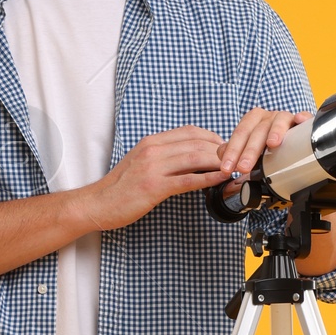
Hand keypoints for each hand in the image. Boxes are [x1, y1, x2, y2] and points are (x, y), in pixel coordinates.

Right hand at [89, 127, 231, 227]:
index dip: (213, 138)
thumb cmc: (121, 187)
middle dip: (221, 150)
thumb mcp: (142, 162)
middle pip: (197, 142)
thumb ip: (164, 156)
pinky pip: (187, 180)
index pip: (190, 132)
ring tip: (234, 169)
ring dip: (219, 162)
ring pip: (195, 158)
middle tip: (237, 159)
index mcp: (151, 142)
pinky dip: (208, 178)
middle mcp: (153, 149)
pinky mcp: (154, 187)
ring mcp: (153, 167)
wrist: (98, 203)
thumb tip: (190, 158)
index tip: (226, 147)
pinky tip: (221, 180)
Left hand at [218, 107, 315, 183]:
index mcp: (252, 120)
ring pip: (279, 121)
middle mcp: (268, 117)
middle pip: (257, 131)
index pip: (240, 134)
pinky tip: (299, 120)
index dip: (232, 151)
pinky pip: (303, 117)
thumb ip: (233, 150)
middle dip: (249, 150)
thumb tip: (221, 154)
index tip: (227, 168)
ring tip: (272, 144)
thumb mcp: (247, 147)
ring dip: (275, 131)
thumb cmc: (265, 143)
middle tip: (243, 168)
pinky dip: (302, 118)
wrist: (287, 137)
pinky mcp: (302, 121)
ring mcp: (285, 118)